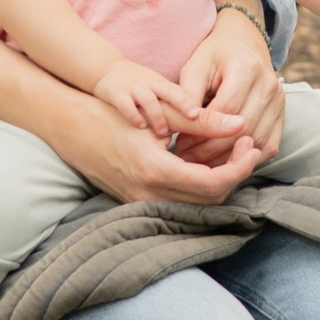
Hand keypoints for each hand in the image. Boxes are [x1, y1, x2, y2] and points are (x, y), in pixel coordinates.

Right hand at [51, 95, 264, 206]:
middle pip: (210, 199)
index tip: (249, 144)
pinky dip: (200, 186)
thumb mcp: (158, 114)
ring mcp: (141, 203)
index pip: (213, 183)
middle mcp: (149, 195)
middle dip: (234, 174)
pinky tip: (206, 162)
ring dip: (219, 181)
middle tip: (245, 145)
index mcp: (155, 171)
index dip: (239, 166)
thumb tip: (241, 124)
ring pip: (197, 204)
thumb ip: (203, 122)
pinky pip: (181, 202)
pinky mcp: (138, 203)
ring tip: (231, 152)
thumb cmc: (109, 115)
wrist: (69, 128)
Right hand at [93, 59, 200, 139]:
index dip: (192, 102)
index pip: (181, 92)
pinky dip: (134, 116)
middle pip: (170, 92)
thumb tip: (199, 121)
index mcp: (163, 84)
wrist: (108, 69)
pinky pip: (126, 105)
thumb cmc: (140, 84)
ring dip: (158, 117)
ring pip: (149, 100)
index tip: (204, 113)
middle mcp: (150, 85)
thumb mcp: (159, 88)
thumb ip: (175, 102)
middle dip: (182, 104)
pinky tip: (140, 126)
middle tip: (193, 117)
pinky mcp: (117, 94)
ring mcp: (134, 89)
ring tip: (164, 133)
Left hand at [175, 3, 286, 155]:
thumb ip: (188, 94)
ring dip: (228, 157)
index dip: (202, 130)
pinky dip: (248, 157)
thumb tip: (183, 125)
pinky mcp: (282, 114)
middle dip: (212, 149)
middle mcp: (269, 84)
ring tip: (203, 161)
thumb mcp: (195, 67)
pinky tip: (225, 159)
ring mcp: (280, 101)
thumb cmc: (214, 56)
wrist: (243, 43)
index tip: (181, 142)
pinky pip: (269, 146)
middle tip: (188, 157)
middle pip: (243, 129)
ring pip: (257, 141)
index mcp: (246, 67)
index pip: (226, 109)